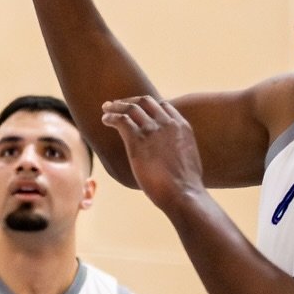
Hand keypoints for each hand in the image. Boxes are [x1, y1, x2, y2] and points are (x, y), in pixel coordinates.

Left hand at [101, 97, 204, 211]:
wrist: (183, 193)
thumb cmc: (185, 184)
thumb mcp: (187, 157)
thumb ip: (178, 147)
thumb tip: (170, 152)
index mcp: (182, 127)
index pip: (163, 105)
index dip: (147, 105)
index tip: (137, 108)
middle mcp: (167, 123)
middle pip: (145, 101)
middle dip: (130, 100)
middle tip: (117, 104)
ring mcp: (152, 130)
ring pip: (130, 108)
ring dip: (116, 106)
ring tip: (106, 108)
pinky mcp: (138, 139)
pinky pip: (121, 120)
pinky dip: (111, 117)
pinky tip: (105, 120)